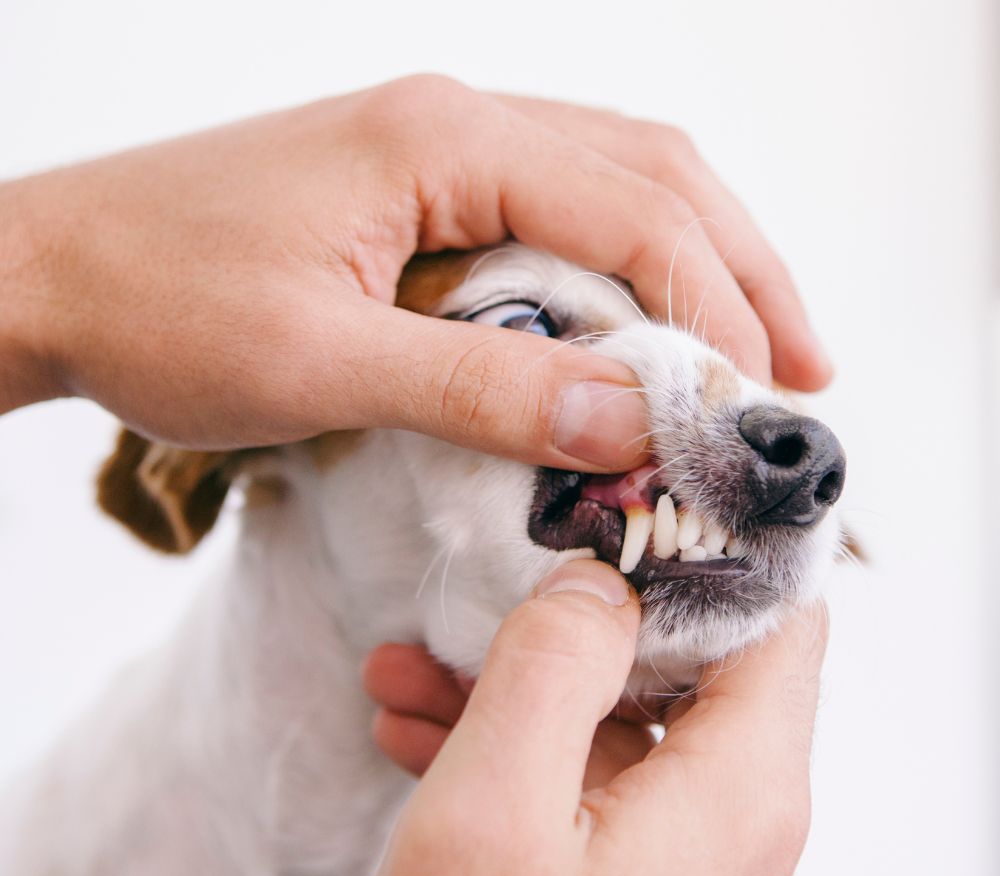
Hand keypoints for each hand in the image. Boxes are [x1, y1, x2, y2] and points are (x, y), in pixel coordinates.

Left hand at [0, 75, 829, 470]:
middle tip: (804, 366)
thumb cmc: (161, 305)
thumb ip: (484, 387)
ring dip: (695, 267)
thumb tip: (632, 418)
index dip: (715, 307)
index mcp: (445, 140)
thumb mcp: (326, 362)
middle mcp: (458, 125)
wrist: (51, 275)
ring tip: (753, 348)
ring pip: (614, 188)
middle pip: (653, 176)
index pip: (635, 212)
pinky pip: (553, 222)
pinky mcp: (419, 201)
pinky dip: (620, 276)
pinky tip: (642, 329)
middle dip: (742, 270)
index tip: (753, 402)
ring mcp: (440, 157)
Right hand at [339, 559, 826, 875]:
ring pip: (619, 732)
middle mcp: (738, 835)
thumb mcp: (493, 806)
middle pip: (685, 673)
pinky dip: (518, 757)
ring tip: (412, 671)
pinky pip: (590, 796)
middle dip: (575, 627)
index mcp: (739, 798)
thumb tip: (600, 579)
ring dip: (522, 693)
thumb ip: (554, 661)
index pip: (779, 623)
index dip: (713, 552)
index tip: (628, 511)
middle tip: (485, 600)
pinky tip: (422, 737)